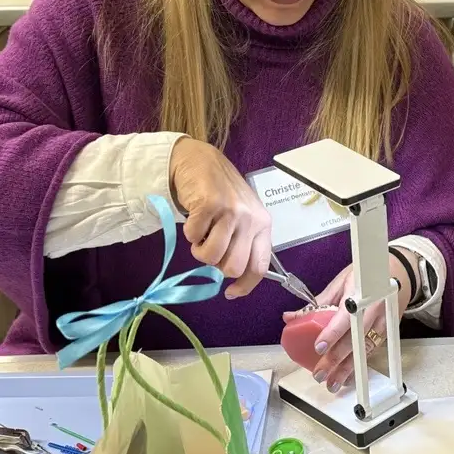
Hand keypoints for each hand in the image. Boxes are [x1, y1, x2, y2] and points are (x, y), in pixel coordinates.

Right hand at [169, 137, 271, 298]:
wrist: (201, 161)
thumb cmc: (222, 194)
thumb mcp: (242, 218)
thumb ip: (243, 243)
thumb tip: (233, 278)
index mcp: (263, 225)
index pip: (259, 267)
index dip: (244, 285)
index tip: (231, 292)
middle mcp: (251, 219)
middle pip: (232, 267)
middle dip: (216, 264)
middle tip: (211, 246)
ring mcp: (231, 211)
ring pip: (210, 257)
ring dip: (200, 249)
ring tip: (202, 232)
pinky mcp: (209, 205)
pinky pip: (193, 238)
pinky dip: (189, 233)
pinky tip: (195, 217)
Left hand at [282, 253, 414, 391]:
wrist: (396, 272)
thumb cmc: (365, 276)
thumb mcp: (340, 283)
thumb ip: (317, 302)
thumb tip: (291, 317)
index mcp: (360, 294)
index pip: (345, 317)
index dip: (332, 333)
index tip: (319, 347)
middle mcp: (374, 309)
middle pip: (355, 338)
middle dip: (336, 359)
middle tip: (320, 373)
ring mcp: (383, 321)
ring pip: (365, 349)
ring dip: (348, 368)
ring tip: (333, 383)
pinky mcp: (387, 330)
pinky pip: (372, 350)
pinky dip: (359, 364)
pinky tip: (348, 376)